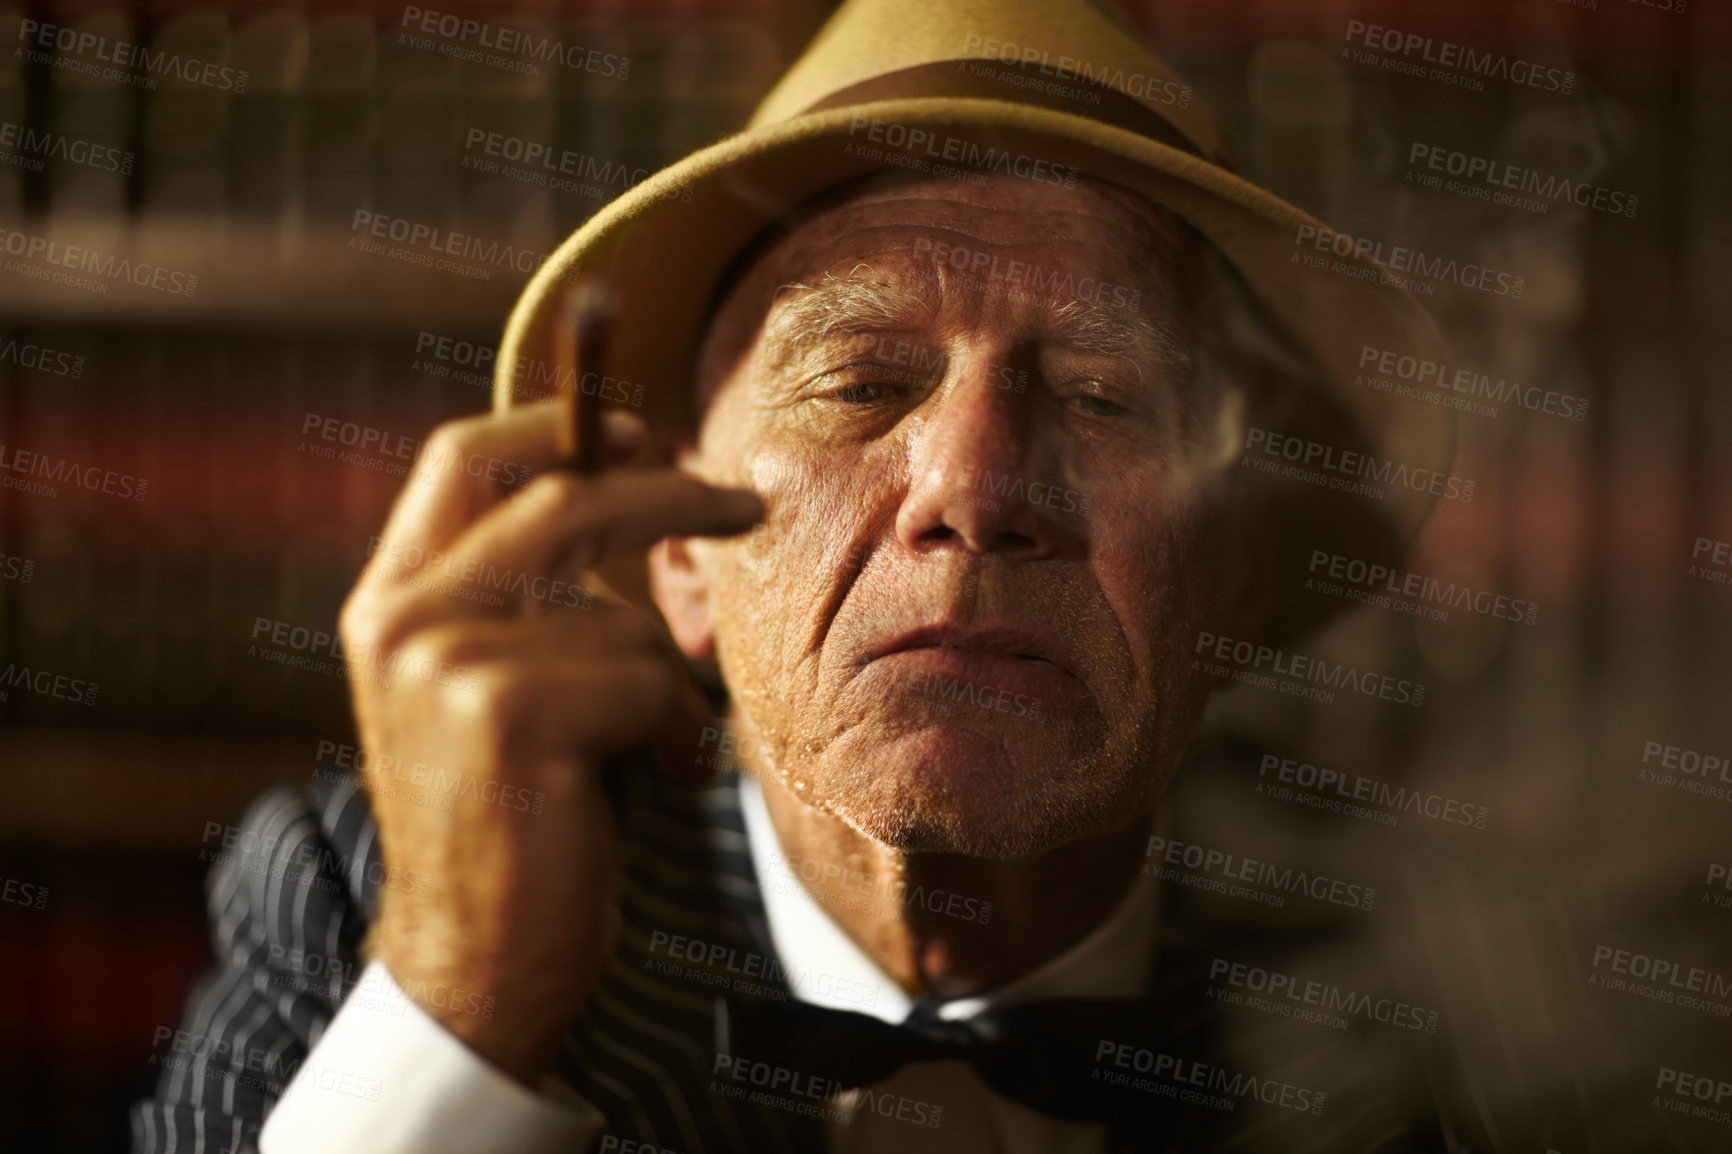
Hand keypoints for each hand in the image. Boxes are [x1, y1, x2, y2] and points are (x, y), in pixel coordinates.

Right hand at [335, 401, 760, 1082]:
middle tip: (746, 505)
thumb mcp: (496, 686)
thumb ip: (528, 594)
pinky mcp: (507, 717)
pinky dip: (676, 737)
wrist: (476, 962)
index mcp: (391, 600)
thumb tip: (627, 483)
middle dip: (670, 494)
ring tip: (646, 754)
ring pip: (626, 619)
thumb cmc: (516, 816)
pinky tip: (649, 785)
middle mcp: (402, 620)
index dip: (559, 426)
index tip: (644, 431)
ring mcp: (446, 666)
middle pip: (561, 500)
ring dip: (669, 686)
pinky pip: (647, 683)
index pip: (464, 456)